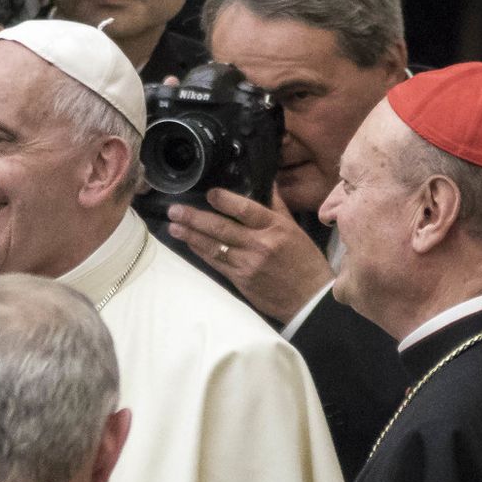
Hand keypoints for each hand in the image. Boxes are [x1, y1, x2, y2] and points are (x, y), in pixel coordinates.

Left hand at [165, 188, 333, 324]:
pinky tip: (189, 243)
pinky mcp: (239, 280)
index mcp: (276, 228)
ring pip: (213, 246)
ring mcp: (247, 263)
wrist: (308, 298)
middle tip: (174, 210)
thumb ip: (277, 206)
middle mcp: (260, 244)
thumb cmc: (304, 261)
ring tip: (172, 226)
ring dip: (190, 236)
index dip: (225, 200)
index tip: (209, 193)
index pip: (247, 209)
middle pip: (221, 228)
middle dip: (194, 218)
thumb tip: (266, 182)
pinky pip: (215, 263)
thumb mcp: (295, 229)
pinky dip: (200, 252)